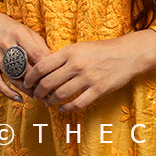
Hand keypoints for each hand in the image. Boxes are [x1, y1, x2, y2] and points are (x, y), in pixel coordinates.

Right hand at [0, 13, 51, 101]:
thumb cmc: (14, 30)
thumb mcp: (29, 33)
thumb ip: (41, 47)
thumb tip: (56, 65)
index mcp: (20, 34)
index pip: (36, 54)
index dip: (47, 68)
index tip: (56, 78)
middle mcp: (6, 45)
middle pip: (25, 69)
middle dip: (38, 82)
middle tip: (50, 92)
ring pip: (13, 78)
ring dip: (27, 90)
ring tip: (39, 97)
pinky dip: (8, 93)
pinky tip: (19, 99)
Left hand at [26, 30, 155, 111]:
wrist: (128, 54)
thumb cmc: (102, 50)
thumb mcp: (79, 47)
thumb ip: (62, 56)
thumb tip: (43, 67)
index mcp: (69, 52)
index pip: (41, 67)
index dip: (31, 78)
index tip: (27, 83)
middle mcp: (76, 65)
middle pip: (47, 83)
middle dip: (38, 92)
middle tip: (36, 96)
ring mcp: (88, 78)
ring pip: (60, 95)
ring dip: (50, 101)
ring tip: (48, 103)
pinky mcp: (98, 89)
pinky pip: (78, 103)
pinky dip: (67, 108)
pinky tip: (64, 109)